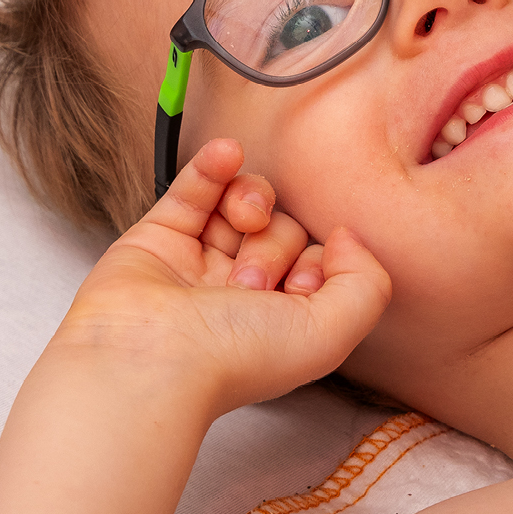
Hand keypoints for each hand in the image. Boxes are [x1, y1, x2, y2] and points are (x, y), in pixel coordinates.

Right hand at [53, 138, 391, 417]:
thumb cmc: (234, 356)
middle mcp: (242, 294)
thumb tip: (347, 237)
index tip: (303, 280)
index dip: (319, 259)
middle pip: (282, 230)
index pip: (316, 261)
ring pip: (244, 205)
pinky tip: (227, 154)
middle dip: (275, 244)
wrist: (147, 359)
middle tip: (250, 283)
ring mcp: (199, 263)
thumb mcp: (331, 332)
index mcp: (281, 322)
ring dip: (252, 201)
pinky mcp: (159, 237)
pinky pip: (196, 187)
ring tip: (241, 222)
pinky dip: (214, 164)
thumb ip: (365, 283)